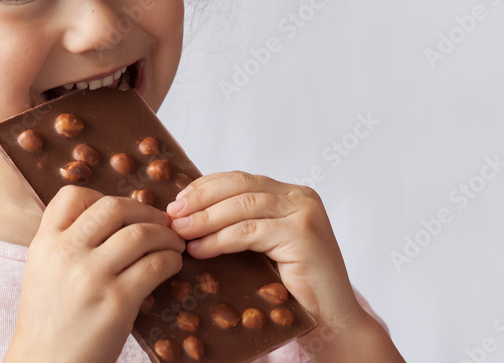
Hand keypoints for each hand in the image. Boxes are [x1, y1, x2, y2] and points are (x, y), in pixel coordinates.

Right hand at [5, 185, 185, 362]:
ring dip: (165, 235)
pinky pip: (155, 265)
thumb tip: (111, 221)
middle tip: (159, 222)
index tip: (121, 213)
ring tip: (173, 244)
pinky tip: (172, 265)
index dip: (102, 195)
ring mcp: (92, 276)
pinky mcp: (117, 302)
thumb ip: (66, 243)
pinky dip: (170, 259)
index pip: (72, 195)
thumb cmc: (49, 322)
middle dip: (144, 211)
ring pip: (140, 233)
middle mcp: (66, 253)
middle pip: (113, 207)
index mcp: (44, 243)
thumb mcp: (43, 271)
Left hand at [165, 172, 404, 361]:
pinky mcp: (302, 235)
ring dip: (204, 219)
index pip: (239, 179)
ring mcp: (304, 213)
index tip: (177, 201)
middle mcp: (301, 198)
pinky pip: (249, 232)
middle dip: (200, 199)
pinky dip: (219, 240)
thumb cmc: (292, 289)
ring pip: (241, 207)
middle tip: (171, 215)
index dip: (204, 187)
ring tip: (179, 232)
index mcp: (291, 194)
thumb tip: (186, 215)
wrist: (332, 323)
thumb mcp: (262, 246)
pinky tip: (199, 249)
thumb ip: (238, 224)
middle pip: (239, 186)